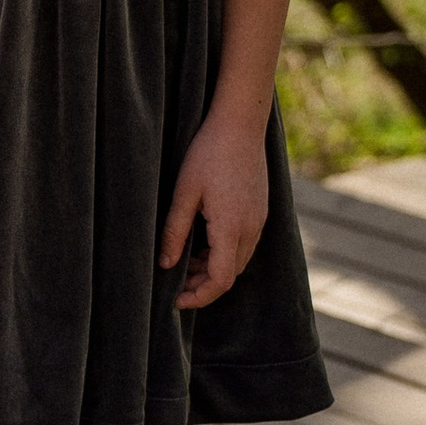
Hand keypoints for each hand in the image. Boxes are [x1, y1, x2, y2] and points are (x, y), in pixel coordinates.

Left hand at [161, 102, 271, 309]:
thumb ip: (175, 230)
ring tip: (185, 260)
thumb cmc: (208, 153)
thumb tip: (165, 265)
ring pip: (238, 260)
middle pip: (230, 274)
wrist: (240, 124)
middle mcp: (251, 229)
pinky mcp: (260, 210)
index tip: (176, 300)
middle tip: (176, 281)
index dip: (199, 296)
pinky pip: (244, 243)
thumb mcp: (184, 192)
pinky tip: (203, 239)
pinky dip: (224, 251)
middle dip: (203, 283)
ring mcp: (259, 220)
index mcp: (231, 228)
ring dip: (214, 267)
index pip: (220, 280)